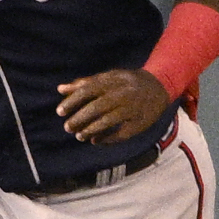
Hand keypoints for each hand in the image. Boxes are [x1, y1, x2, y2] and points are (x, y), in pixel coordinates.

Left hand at [56, 68, 171, 144]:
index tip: (60, 112)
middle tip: (67, 127)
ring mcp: (132, 108)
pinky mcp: (140, 122)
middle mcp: (122, 94)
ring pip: (108, 121)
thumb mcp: (108, 78)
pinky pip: (121, 133)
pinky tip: (95, 141)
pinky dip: (107, 138)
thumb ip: (84, 83)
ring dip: (91, 130)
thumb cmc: (126, 82)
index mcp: (112, 81)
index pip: (88, 90)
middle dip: (80, 118)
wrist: (159, 86)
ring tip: (79, 136)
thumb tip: (60, 89)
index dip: (73, 101)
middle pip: (97, 107)